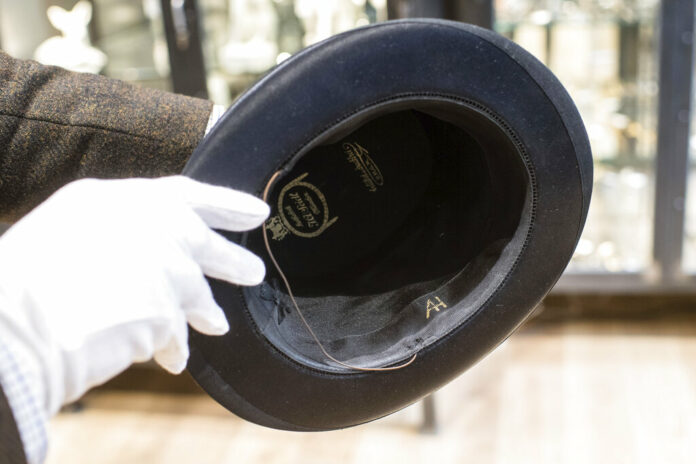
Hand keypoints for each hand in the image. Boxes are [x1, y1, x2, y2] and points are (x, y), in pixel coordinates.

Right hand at [0, 176, 268, 415]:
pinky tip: (173, 359)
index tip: (258, 212)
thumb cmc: (26, 282)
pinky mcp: (168, 314)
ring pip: (197, 293)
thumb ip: (118, 236)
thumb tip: (144, 259)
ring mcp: (164, 269)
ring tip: (219, 323)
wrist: (14, 324)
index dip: (227, 203)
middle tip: (255, 272)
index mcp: (120, 199)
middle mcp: (152, 228)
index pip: (187, 193)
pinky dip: (172, 347)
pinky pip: (174, 336)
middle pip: (204, 243)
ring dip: (207, 311)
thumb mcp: (68, 233)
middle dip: (232, 260)